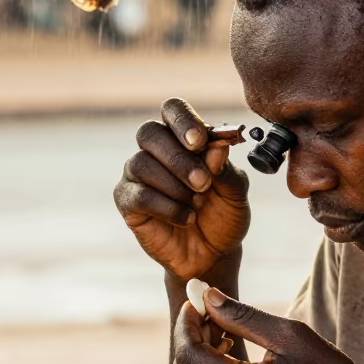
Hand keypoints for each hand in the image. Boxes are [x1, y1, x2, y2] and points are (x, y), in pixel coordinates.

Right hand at [113, 99, 249, 279]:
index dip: (182, 120)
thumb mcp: (236, 193)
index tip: (199, 142)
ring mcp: (138, 175)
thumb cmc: (223, 216)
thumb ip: (226, 169)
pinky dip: (167, 207)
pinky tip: (186, 217)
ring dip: (174, 186)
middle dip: (178, 159)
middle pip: (149, 132)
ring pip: (141, 163)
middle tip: (203, 183)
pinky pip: (138, 195)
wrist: (213, 254)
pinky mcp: (128, 201)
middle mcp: (156, 151)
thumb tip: (215, 146)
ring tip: (196, 204)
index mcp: (183, 138)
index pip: (172, 109)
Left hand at [171, 288, 363, 363]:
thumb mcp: (292, 336)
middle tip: (208, 315)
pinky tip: (231, 362)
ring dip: (197, 359)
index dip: (186, 325)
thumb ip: (242, 315)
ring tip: (222, 335)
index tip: (195, 303)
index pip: (190, 354)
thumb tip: (206, 296)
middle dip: (189, 339)